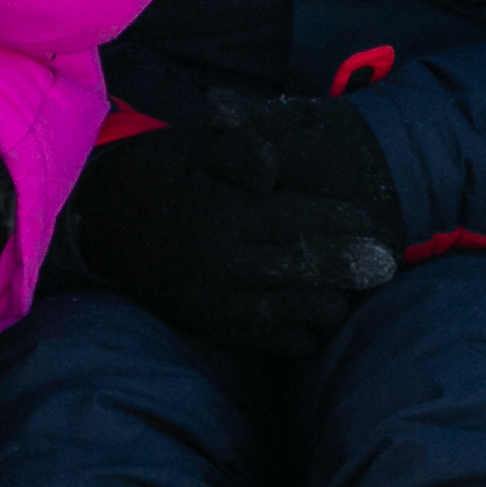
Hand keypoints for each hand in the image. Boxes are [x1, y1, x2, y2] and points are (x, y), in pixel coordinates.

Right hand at [61, 91, 403, 357]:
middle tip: (388, 265)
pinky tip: (321, 321)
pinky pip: (267, 342)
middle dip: (350, 268)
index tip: (372, 220)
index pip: (295, 221)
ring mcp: (214, 302)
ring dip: (330, 303)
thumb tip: (274, 174)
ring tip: (357, 291)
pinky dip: (301, 335)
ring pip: (292, 314)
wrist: (97, 223)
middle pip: (302, 271)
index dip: (339, 221)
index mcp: (220, 216)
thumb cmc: (158, 173)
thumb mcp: (194, 144)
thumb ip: (241, 148)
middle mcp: (220, 264)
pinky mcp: (209, 326)